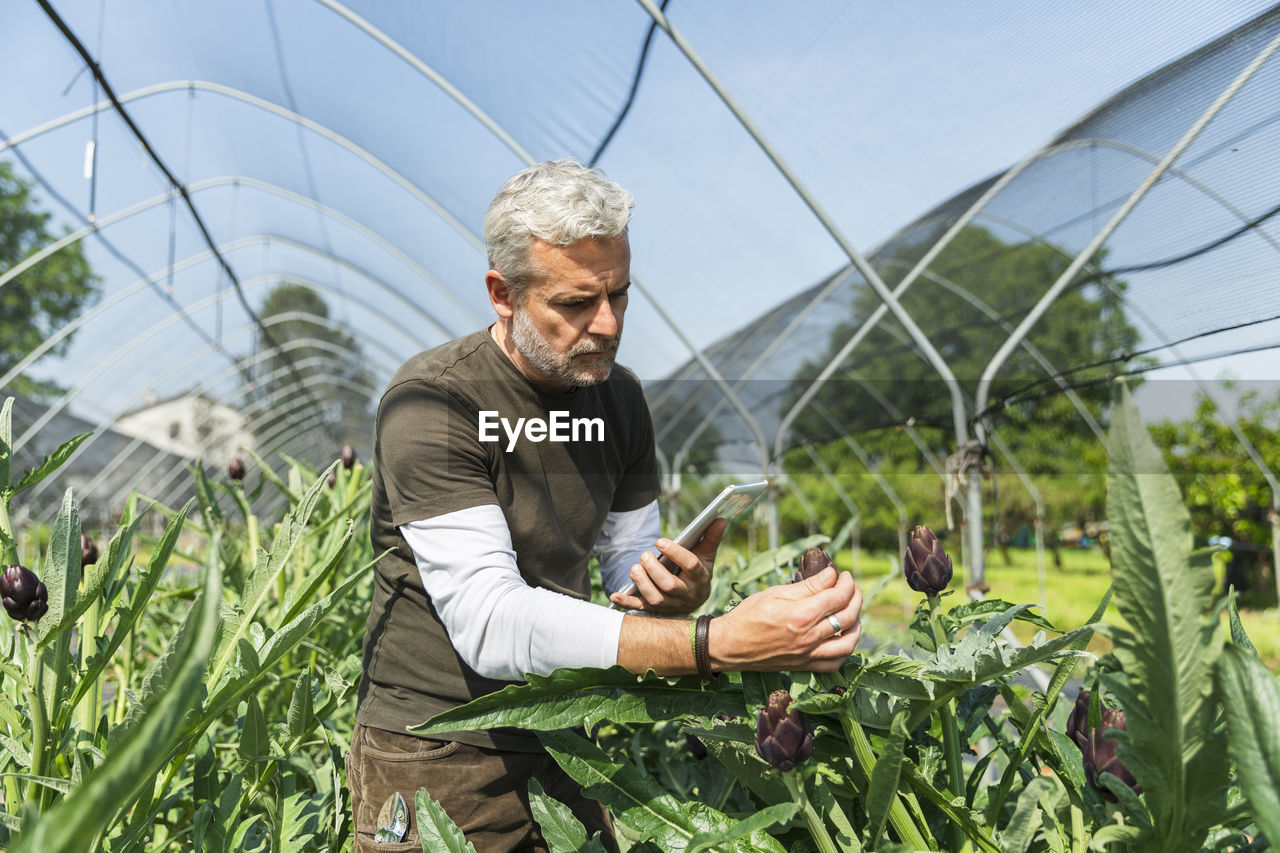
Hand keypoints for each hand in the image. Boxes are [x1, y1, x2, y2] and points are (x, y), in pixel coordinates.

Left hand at [608, 518, 726, 614]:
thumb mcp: (705, 555)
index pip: (691, 566)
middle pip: (670, 586)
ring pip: (655, 599)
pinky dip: (627, 603)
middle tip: (644, 555)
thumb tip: (720, 518)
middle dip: (654, 570)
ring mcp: (671, 604)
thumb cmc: (697, 571)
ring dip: (642, 583)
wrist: (693, 598)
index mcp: (700, 579)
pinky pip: (640, 609)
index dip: (676, 553)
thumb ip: (710, 537)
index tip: (660, 541)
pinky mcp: (656, 611)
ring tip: (635, 568)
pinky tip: (614, 595)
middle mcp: (687, 595)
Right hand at [711, 566, 862, 672]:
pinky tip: (842, 636)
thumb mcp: (776, 593)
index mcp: (801, 615)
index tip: (843, 575)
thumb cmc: (748, 615)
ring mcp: (808, 654)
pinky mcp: (804, 666)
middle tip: (851, 587)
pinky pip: (835, 663)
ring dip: (857, 625)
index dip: (845, 582)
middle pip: (848, 617)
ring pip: (848, 643)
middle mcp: (809, 637)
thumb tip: (831, 575)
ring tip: (852, 611)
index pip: (837, 596)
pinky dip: (845, 650)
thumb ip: (808, 586)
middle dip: (855, 597)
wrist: (730, 645)